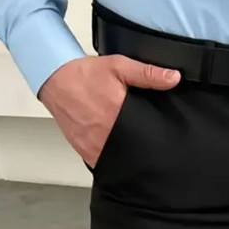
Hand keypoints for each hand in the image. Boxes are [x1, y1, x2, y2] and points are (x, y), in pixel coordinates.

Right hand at [38, 55, 180, 168]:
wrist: (55, 80)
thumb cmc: (84, 75)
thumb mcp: (119, 66)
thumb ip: (147, 73)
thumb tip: (173, 78)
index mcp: (117, 115)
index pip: (145, 137)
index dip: (156, 140)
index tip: (160, 139)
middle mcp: (105, 135)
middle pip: (134, 152)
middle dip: (142, 148)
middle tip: (145, 141)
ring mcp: (94, 147)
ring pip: (119, 161)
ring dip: (127, 156)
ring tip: (131, 145)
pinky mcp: (86, 152)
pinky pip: (104, 162)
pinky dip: (112, 159)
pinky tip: (117, 150)